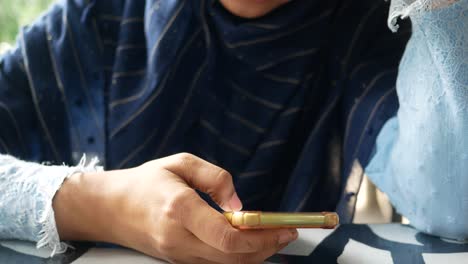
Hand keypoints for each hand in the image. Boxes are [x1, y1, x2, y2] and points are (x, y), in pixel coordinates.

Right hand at [53, 153, 297, 263]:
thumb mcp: (180, 163)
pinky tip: (249, 244)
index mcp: (179, 208)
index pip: (226, 237)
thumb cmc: (145, 181)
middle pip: (232, 257)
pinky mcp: (176, 260)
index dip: (260, 236)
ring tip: (272, 237)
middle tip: (286, 233)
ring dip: (255, 254)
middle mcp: (178, 238)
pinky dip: (237, 257)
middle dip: (266, 248)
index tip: (282, 227)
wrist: (110, 207)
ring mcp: (176, 254)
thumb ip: (216, 178)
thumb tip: (239, 204)